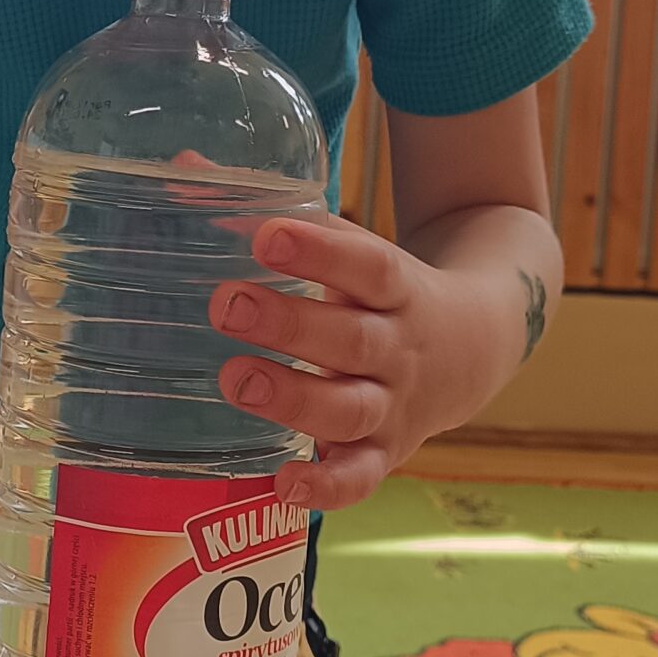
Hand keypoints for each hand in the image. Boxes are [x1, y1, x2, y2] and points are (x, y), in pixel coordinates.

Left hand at [210, 214, 486, 511]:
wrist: (476, 346)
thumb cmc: (379, 290)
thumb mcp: (348, 247)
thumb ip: (272, 213)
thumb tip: (181, 169)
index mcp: (395, 286)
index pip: (365, 264)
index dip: (318, 251)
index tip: (265, 236)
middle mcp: (398, 348)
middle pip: (351, 338)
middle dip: (288, 324)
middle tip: (225, 305)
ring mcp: (394, 404)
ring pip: (351, 407)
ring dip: (294, 398)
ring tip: (235, 379)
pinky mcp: (386, 453)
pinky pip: (361, 478)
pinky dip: (328, 487)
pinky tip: (283, 483)